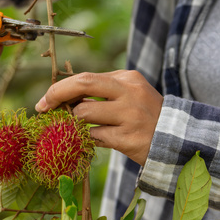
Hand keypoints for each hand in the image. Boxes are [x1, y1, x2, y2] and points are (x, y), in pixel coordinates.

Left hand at [35, 70, 163, 166]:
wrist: (177, 141)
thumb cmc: (146, 117)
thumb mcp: (130, 96)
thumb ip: (103, 93)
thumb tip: (64, 98)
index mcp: (128, 78)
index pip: (86, 78)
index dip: (61, 88)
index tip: (46, 100)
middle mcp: (129, 93)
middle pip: (83, 84)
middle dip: (56, 94)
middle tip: (42, 107)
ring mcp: (129, 115)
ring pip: (84, 114)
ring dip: (74, 123)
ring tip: (79, 129)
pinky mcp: (127, 138)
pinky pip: (94, 137)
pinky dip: (88, 139)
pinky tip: (94, 141)